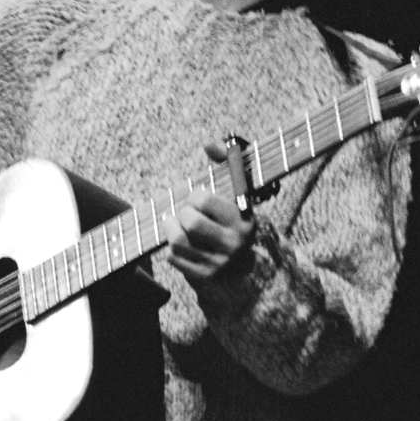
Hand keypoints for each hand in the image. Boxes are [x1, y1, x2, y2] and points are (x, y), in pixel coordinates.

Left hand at [165, 140, 255, 284]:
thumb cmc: (235, 217)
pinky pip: (173, 258)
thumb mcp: (237, 190)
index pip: (203, 200)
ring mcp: (218, 263)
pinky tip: (180, 242)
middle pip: (190, 222)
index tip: (200, 200)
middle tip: (185, 213)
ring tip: (175, 223)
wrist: (248, 266)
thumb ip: (226, 160)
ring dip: (171, 228)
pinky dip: (171, 248)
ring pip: (177, 241)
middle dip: (181, 213)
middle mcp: (233, 243)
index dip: (196, 197)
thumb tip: (209, 143)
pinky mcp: (204, 278)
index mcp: (243, 219)